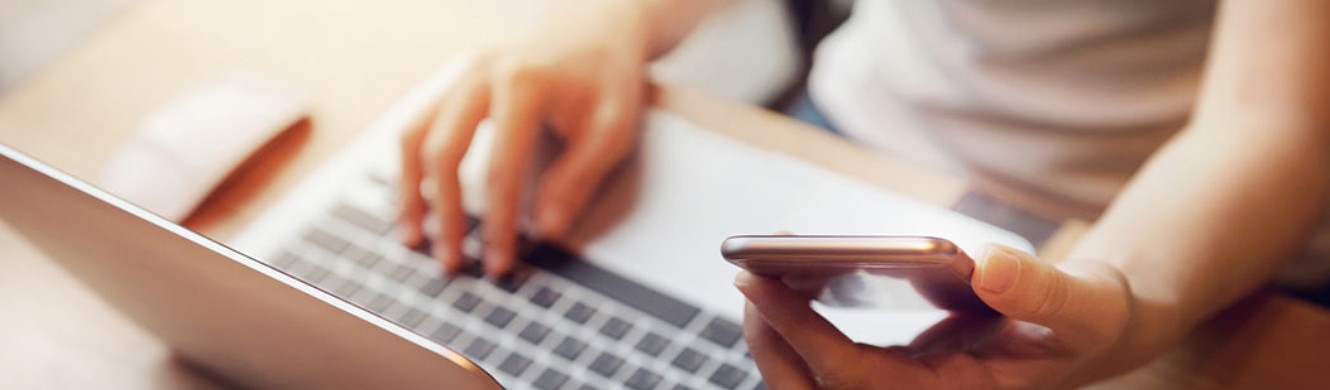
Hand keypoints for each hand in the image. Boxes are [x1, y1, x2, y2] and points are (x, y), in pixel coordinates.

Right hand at [398, 0, 649, 276]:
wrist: (595, 30)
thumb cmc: (605, 78)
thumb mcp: (612, 128)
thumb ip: (578, 178)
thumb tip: (546, 230)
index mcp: (522, 82)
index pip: (500, 168)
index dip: (496, 222)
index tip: (499, 262)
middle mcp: (480, 73)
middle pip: (442, 151)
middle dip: (443, 213)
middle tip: (451, 260)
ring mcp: (460, 75)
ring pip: (413, 136)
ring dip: (410, 192)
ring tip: (414, 238)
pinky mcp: (452, 84)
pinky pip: (416, 127)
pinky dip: (409, 169)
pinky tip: (414, 203)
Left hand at [736, 244, 1135, 388]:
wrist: (1089, 333)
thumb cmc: (1084, 322)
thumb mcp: (1083, 304)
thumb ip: (1042, 290)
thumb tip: (986, 264)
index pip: (853, 379)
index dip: (801, 332)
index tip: (755, 281)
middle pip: (811, 389)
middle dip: (769, 335)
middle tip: (749, 269)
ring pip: (810, 379)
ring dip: (776, 328)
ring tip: (765, 262)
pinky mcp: (888, 373)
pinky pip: (826, 358)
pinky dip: (800, 320)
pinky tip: (795, 271)